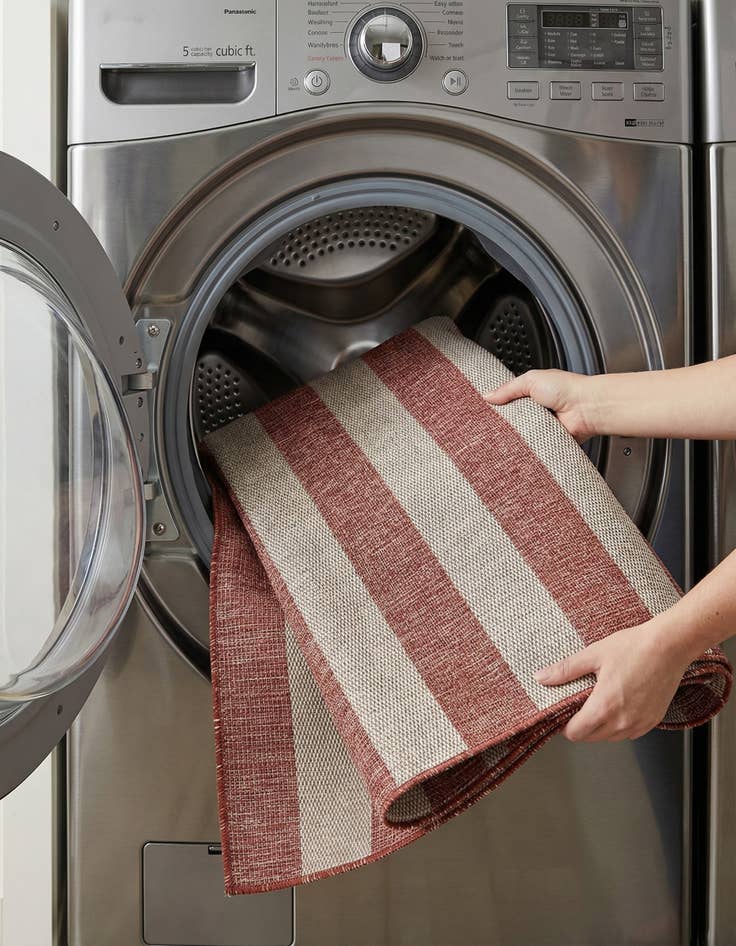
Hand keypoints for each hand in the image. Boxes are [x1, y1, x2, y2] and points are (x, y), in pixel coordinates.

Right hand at [484, 369, 599, 442]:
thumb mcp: (530, 380)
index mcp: (532, 394)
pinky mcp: (547, 442)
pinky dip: (527, 447)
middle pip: (512, 420)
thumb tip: (488, 396)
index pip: (509, 402)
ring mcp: (542, 427)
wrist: (585, 408)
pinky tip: (519, 445)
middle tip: (491, 426)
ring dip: (515, 436)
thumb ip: (508, 388)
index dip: (497, 407)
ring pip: (520, 435)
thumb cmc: (566, 389)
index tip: (484, 411)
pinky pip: (532, 447)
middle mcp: (537, 411)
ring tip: (505, 436)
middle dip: (503, 423)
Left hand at [535, 617, 691, 741]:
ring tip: (597, 703)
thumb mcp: (593, 655)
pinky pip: (629, 733)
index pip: (575, 733)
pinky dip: (618, 725)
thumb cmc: (634, 647)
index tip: (562, 715)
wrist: (669, 646)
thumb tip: (541, 677)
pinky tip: (617, 706)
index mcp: (604, 707)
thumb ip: (565, 670)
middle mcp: (623, 721)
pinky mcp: (652, 721)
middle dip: (580, 726)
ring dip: (599, 727)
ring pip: (610, 738)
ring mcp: (639, 724)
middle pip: (590, 738)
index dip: (564, 726)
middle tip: (578, 706)